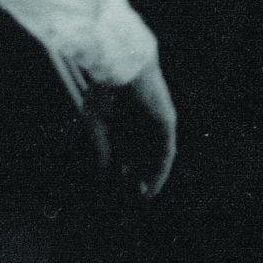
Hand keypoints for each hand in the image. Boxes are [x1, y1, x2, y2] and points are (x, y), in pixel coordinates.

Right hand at [86, 56, 175, 198]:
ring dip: (152, 174)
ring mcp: (157, 121)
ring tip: (144, 194)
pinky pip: (166, 152)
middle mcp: (145, 118)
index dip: (125, 163)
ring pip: (156, 153)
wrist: (122, 67)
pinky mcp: (166, 122)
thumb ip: (101, 145)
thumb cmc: (104, 89)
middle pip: (145, 151)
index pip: (130, 144)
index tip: (120, 180)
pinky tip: (155, 185)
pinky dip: (161, 170)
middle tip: (134, 193)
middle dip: (140, 172)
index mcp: (128, 114)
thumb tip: (104, 168)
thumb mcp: (96, 122)